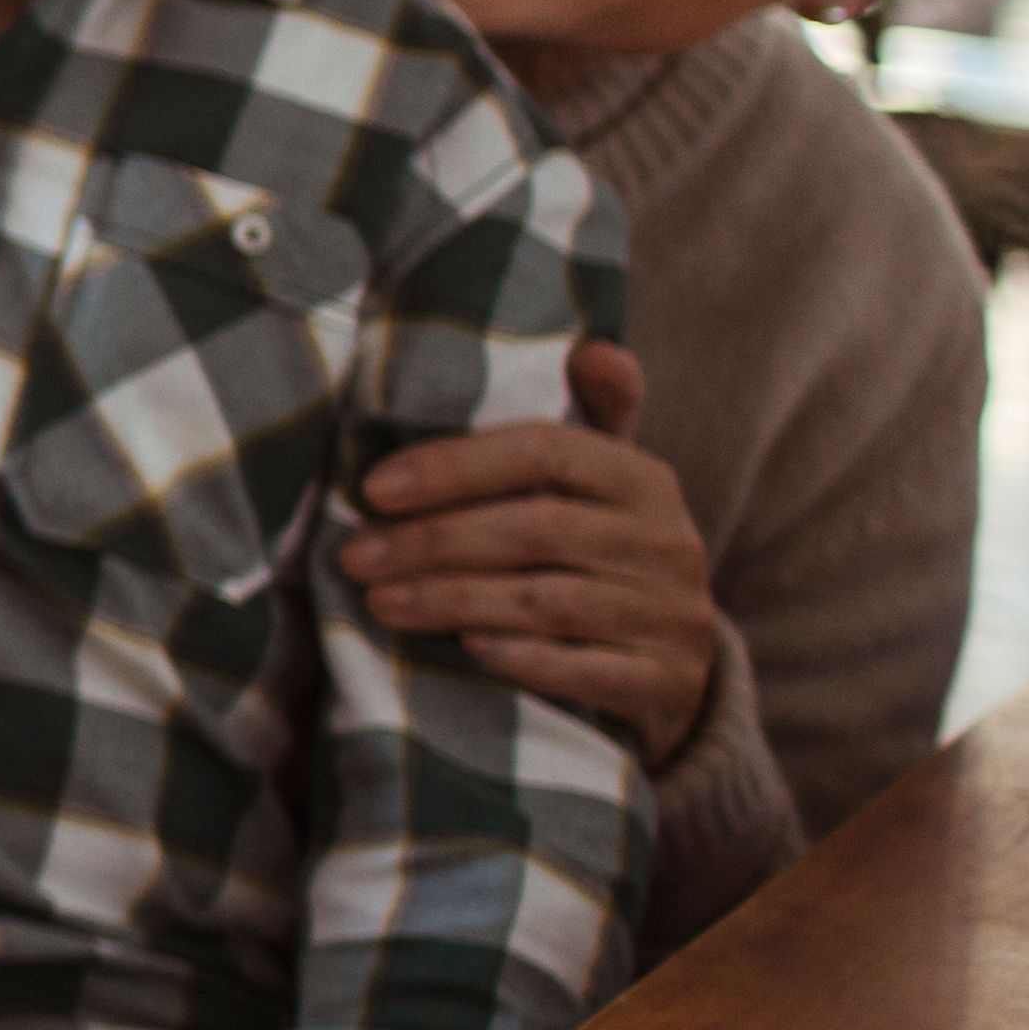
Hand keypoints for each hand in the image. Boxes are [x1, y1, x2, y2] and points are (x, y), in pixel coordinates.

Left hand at [336, 337, 721, 764]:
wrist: (674, 667)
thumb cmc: (606, 555)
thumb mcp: (603, 485)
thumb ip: (590, 416)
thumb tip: (591, 348)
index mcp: (642, 478)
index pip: (544, 451)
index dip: (453, 466)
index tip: (372, 488)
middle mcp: (666, 541)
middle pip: (534, 529)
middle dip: (431, 542)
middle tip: (355, 556)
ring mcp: (671, 614)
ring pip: (547, 602)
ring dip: (451, 601)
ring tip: (379, 601)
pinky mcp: (665, 681)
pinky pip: (583, 670)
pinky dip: (520, 660)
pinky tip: (465, 652)